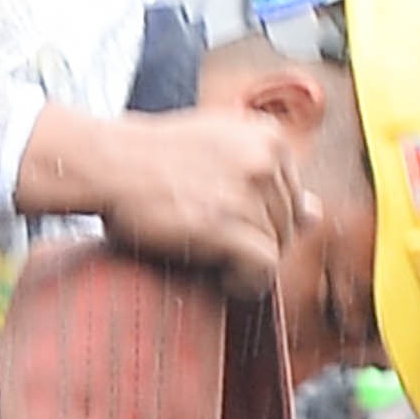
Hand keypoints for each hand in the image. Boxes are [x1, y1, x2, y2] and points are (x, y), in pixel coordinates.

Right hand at [26, 102, 310, 294]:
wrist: (104, 161)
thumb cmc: (151, 155)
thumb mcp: (216, 147)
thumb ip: (265, 175)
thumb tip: (315, 212)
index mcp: (268, 136)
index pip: (293, 195)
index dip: (262, 215)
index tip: (228, 219)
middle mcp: (265, 159)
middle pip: (287, 224)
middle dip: (256, 238)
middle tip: (213, 239)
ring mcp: (248, 191)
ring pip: (276, 248)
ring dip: (246, 261)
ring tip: (211, 256)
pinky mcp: (228, 225)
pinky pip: (263, 268)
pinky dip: (246, 282)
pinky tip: (224, 278)